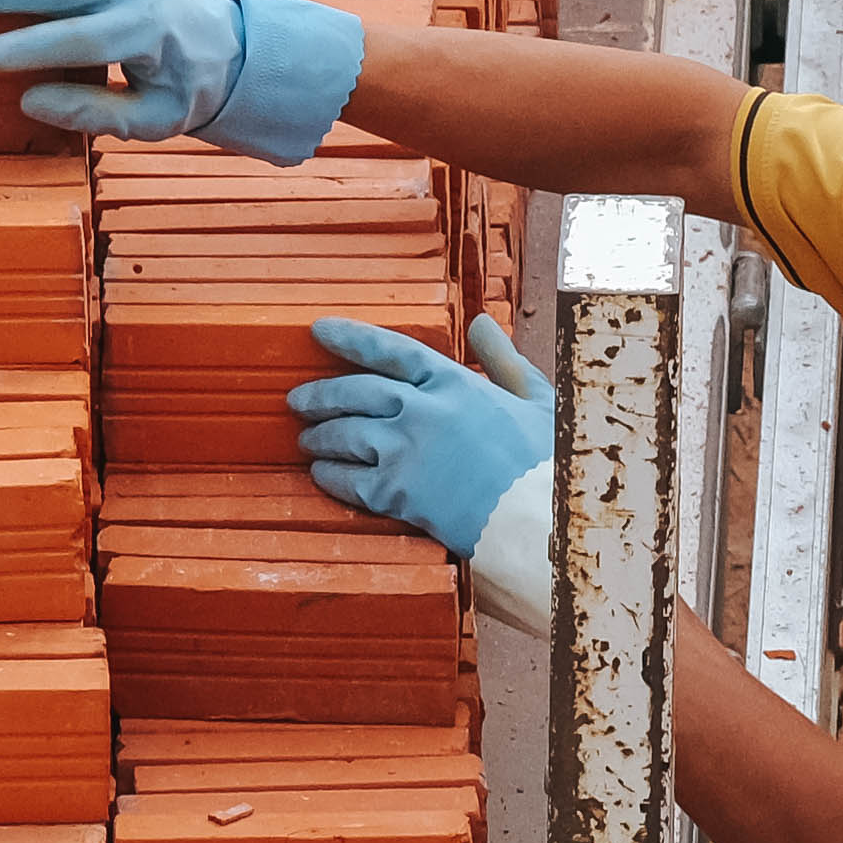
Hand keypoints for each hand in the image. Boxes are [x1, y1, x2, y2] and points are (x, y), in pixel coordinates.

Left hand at [289, 313, 555, 563]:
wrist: (538, 518)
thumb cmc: (543, 462)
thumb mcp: (534, 399)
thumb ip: (503, 360)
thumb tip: (481, 323)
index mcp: (455, 382)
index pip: (390, 350)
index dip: (351, 338)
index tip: (319, 330)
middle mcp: (423, 410)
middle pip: (356, 393)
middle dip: (322, 394)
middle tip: (299, 399)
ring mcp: (406, 451)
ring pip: (345, 434)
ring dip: (320, 436)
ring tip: (307, 439)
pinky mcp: (397, 493)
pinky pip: (349, 480)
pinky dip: (329, 476)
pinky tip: (321, 474)